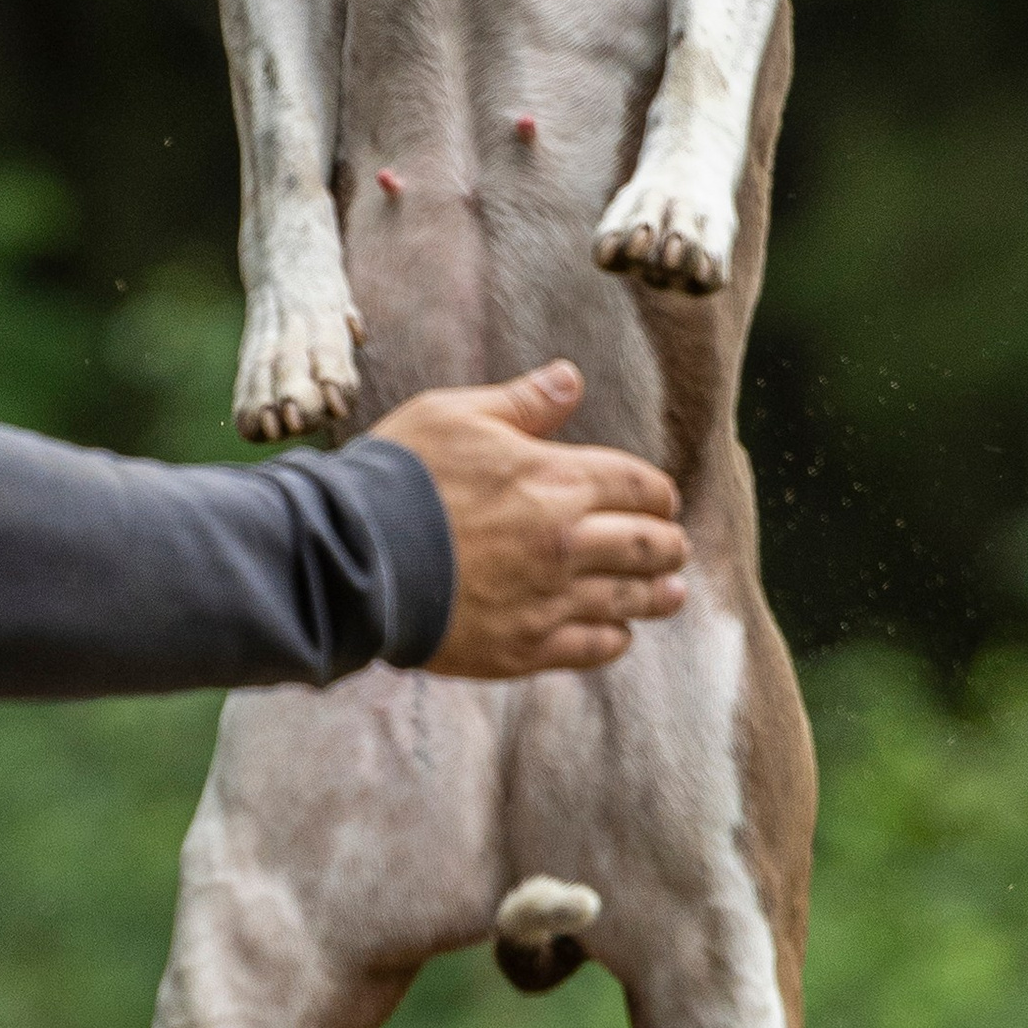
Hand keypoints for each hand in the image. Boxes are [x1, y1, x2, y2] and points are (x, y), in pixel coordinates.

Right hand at [372, 361, 686, 675]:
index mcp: (557, 480)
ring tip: (671, 594)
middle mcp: (566, 542)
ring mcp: (548, 601)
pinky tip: (618, 634)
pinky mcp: (523, 649)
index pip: (638, 486)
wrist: (352, 559)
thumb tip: (570, 378)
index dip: (658, 493)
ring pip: (629, 601)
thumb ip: (523, 402)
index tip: (662, 499)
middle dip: (669, 545)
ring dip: (658, 595)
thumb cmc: (400, 476)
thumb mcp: (457, 415)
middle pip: (648, 546)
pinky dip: (613, 639)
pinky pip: (590, 648)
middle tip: (675, 547)